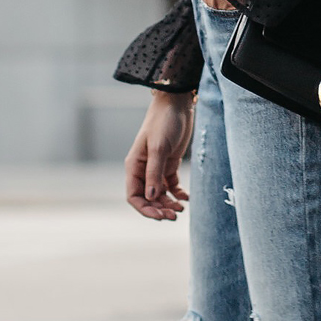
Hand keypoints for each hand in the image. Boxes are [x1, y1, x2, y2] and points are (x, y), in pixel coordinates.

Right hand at [125, 92, 194, 220]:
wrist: (177, 105)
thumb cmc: (164, 122)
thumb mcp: (159, 148)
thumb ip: (155, 173)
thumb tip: (152, 197)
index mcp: (134, 166)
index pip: (133, 196)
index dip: (145, 209)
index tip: (160, 216)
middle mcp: (143, 170)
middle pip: (148, 198)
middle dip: (159, 209)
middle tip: (175, 215)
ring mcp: (156, 168)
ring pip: (160, 194)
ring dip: (169, 203)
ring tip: (181, 208)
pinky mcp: (169, 165)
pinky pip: (171, 186)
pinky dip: (178, 194)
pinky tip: (186, 198)